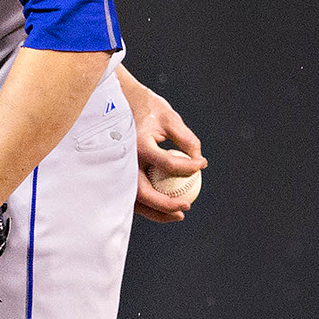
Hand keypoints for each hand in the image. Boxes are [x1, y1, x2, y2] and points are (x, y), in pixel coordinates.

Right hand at [117, 70, 206, 222]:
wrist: (116, 103)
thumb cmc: (147, 109)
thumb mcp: (170, 119)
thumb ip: (186, 139)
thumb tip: (198, 160)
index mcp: (138, 144)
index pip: (168, 164)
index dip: (189, 168)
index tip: (202, 164)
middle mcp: (125, 160)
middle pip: (145, 191)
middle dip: (167, 204)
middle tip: (187, 205)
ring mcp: (118, 169)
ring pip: (136, 199)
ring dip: (157, 212)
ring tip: (178, 214)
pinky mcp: (117, 173)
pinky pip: (133, 195)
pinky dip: (148, 206)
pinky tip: (164, 208)